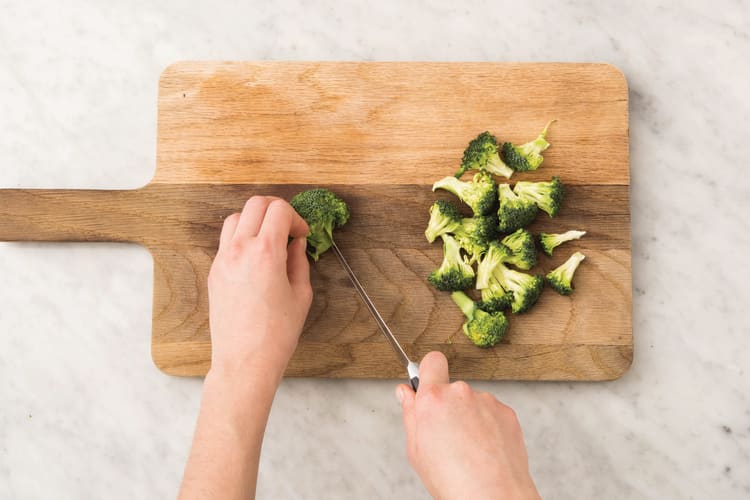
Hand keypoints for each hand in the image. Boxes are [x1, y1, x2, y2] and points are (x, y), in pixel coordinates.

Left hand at [207, 196, 311, 378]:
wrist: (244, 361)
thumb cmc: (277, 333)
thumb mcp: (301, 294)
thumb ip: (300, 261)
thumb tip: (297, 243)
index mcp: (266, 252)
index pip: (279, 209)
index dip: (295, 217)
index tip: (302, 234)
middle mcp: (240, 249)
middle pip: (255, 205)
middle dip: (276, 210)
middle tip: (288, 229)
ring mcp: (223, 259)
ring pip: (236, 218)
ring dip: (255, 221)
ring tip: (269, 241)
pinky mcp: (214, 272)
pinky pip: (226, 240)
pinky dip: (242, 238)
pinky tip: (256, 258)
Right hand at [396, 352, 539, 499]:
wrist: (493, 496)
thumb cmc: (454, 480)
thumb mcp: (416, 450)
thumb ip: (410, 414)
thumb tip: (405, 394)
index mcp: (433, 399)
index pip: (431, 361)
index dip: (429, 371)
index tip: (428, 383)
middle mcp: (461, 393)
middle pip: (451, 389)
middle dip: (448, 406)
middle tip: (448, 436)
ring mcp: (486, 401)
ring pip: (473, 402)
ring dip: (470, 418)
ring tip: (469, 449)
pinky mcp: (506, 412)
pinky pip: (492, 413)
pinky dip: (489, 427)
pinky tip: (485, 450)